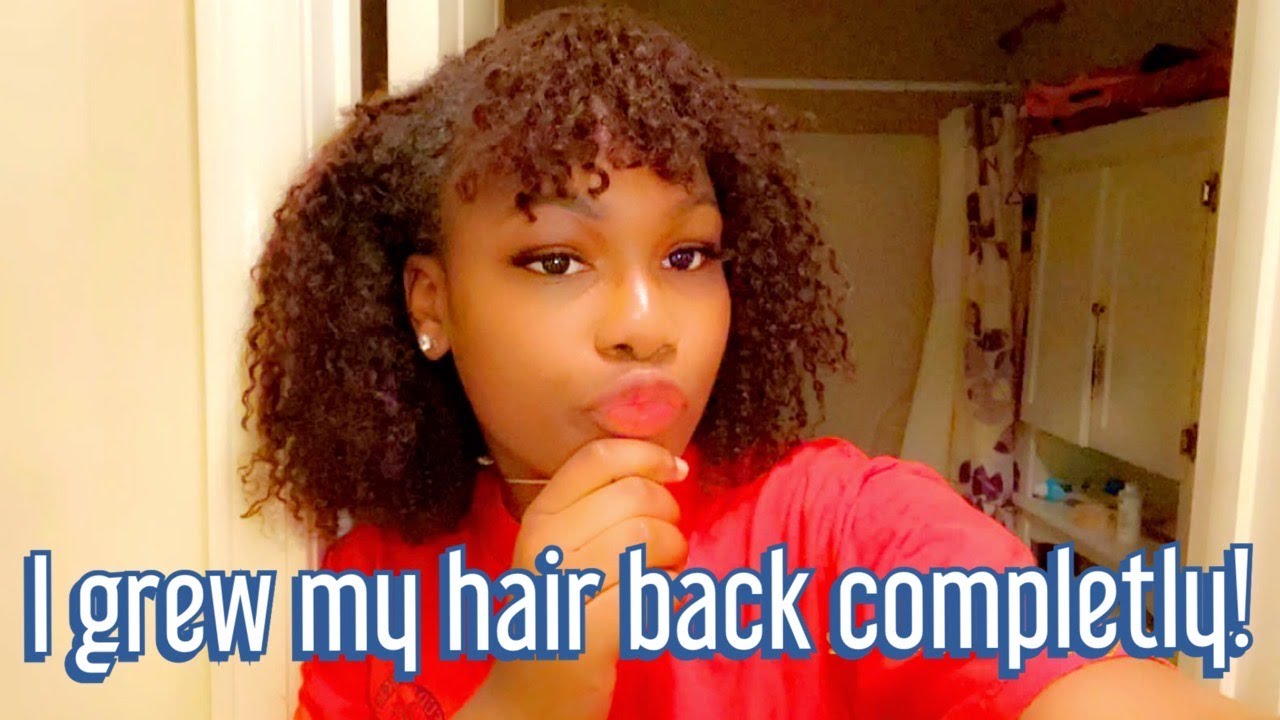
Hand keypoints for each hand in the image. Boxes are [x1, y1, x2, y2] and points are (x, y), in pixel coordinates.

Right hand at [457, 439, 689, 719]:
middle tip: (667, 545)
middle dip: (669, 516)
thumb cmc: (565, 611)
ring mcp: (563, 587)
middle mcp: (545, 544)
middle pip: (635, 495)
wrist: (533, 694)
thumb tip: (671, 466)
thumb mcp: (567, 547)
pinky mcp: (589, 631)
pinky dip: (671, 596)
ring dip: (674, 557)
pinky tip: (658, 607)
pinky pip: (655, 589)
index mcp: (540, 515)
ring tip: (664, 575)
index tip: (675, 470)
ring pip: (649, 538)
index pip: (597, 457)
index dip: (647, 455)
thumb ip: (605, 504)